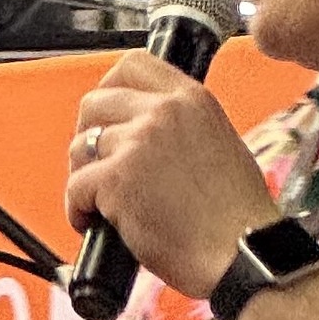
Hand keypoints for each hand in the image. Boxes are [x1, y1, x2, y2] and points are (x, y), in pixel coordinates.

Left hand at [68, 51, 280, 299]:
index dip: (109, 90)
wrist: (243, 254)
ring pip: (80, 146)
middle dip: (86, 135)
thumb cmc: (238, 220)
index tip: (106, 116)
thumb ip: (181, 129)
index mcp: (192, 99)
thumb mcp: (221, 146)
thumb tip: (141, 135)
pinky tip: (94, 224)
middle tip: (95, 165)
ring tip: (99, 203)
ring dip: (82, 176)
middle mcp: (165, 112)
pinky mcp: (118, 179)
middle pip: (94, 103)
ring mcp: (139, 143)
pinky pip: (75, 187)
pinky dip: (77, 210)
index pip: (132, 65)